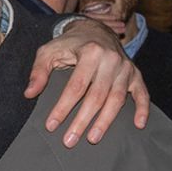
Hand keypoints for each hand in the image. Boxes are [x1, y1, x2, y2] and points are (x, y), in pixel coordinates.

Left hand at [26, 18, 151, 146]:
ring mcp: (125, 68)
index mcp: (90, 52)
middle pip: (97, 96)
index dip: (63, 108)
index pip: (75, 86)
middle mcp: (111, 59)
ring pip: (117, 99)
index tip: (51, 126)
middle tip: (69, 141)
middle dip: (82, 121)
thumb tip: (29, 94)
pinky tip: (138, 125)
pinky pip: (143, 93)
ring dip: (105, 121)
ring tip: (93, 139)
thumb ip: (38, 71)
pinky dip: (143, 109)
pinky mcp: (135, 74)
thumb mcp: (49, 51)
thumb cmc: (69, 44)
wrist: (95, 29)